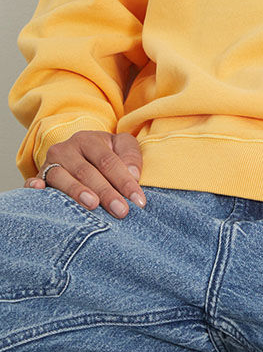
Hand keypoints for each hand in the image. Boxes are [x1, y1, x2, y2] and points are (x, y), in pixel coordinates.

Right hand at [24, 130, 145, 218]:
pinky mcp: (38, 177)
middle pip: (86, 171)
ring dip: (77, 191)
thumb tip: (133, 175)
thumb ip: (131, 156)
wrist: (77, 153)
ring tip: (93, 205)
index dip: (124, 181)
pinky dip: (34, 186)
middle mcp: (66, 149)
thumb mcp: (121, 147)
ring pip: (62, 177)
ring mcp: (50, 164)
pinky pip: (34, 181)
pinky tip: (39, 190)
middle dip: (106, 192)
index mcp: (88, 140)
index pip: (108, 161)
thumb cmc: (104, 154)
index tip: (138, 201)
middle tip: (121, 211)